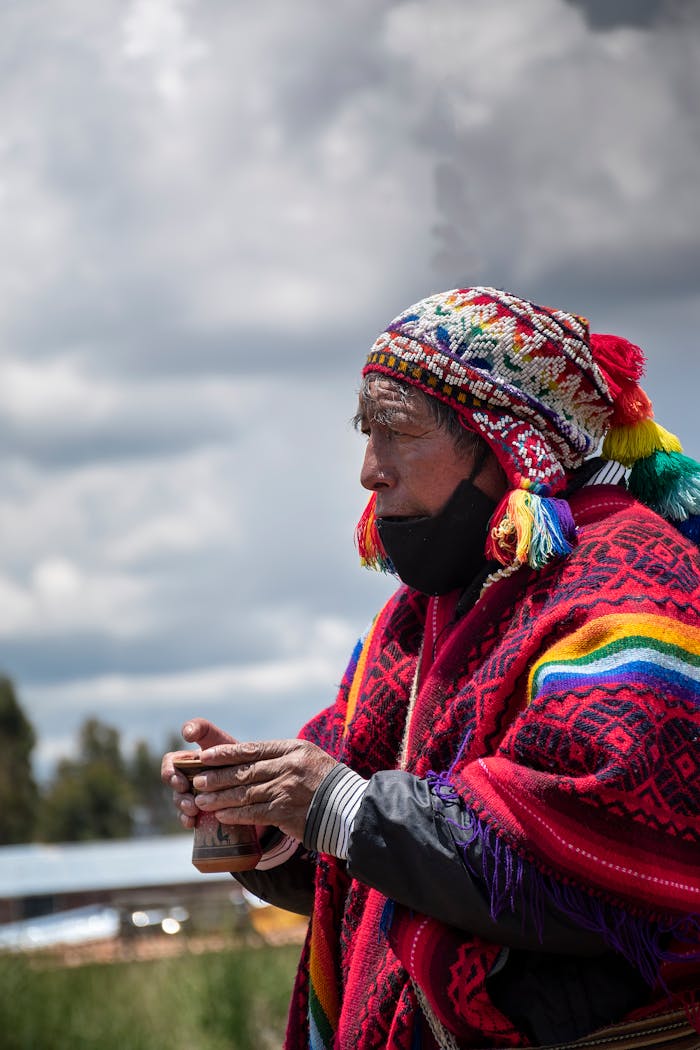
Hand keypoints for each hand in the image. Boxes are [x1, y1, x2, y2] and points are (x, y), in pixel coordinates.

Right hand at [161, 718, 235, 828]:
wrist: (257, 780)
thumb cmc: (238, 756)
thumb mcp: (222, 740)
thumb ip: (203, 730)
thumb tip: (185, 733)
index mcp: (191, 761)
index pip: (171, 762)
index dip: (169, 769)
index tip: (177, 777)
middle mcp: (189, 778)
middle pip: (173, 784)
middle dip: (176, 788)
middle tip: (184, 789)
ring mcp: (194, 797)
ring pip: (180, 801)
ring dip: (182, 804)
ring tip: (193, 809)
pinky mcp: (202, 813)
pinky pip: (188, 818)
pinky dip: (187, 819)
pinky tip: (192, 821)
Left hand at [192, 738, 337, 841]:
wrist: (350, 807)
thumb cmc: (326, 781)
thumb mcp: (307, 757)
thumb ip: (280, 757)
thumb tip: (246, 760)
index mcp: (293, 748)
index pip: (252, 749)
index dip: (226, 754)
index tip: (205, 756)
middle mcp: (289, 766)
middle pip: (244, 771)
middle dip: (217, 777)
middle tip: (197, 782)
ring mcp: (287, 790)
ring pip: (245, 793)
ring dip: (220, 798)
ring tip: (201, 801)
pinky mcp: (286, 813)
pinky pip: (253, 813)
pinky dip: (234, 815)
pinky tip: (221, 817)